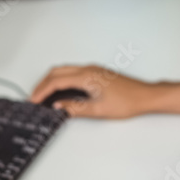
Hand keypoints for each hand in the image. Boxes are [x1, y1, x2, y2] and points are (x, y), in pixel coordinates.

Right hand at [30, 65, 154, 118]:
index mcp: (87, 76)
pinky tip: (60, 92)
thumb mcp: (98, 110)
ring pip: (64, 70)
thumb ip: (75, 108)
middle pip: (57, 72)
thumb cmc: (128, 102)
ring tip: (44, 96)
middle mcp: (88, 69)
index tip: (33, 101)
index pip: (56, 81)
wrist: (145, 96)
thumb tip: (58, 107)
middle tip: (34, 98)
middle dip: (42, 84)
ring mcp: (92, 69)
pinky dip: (61, 80)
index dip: (42, 91)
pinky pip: (72, 72)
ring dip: (51, 81)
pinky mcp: (96, 72)